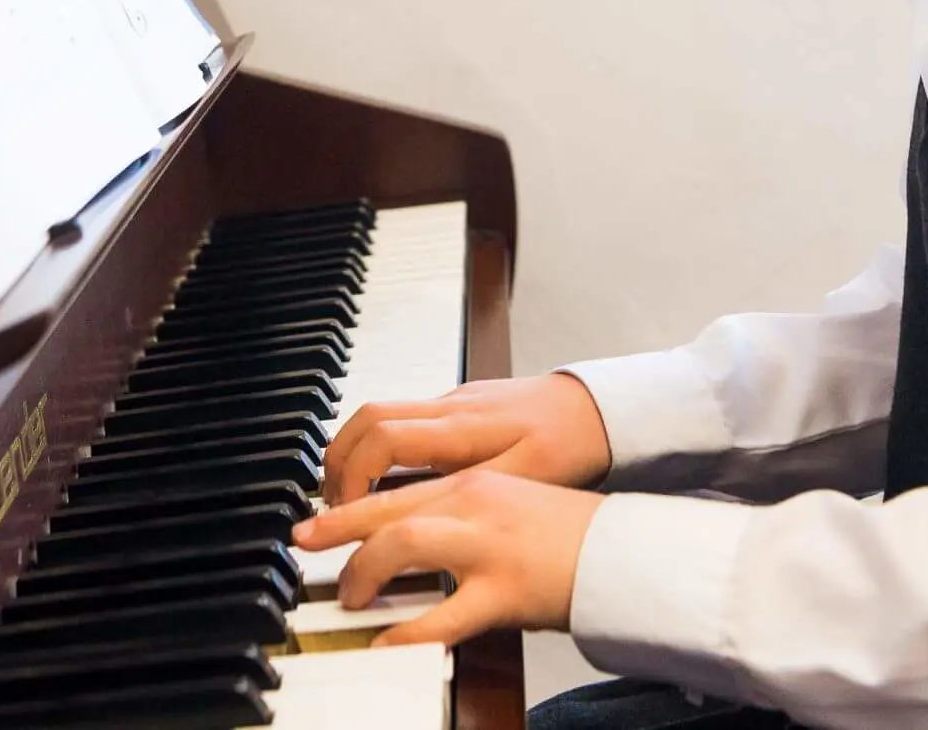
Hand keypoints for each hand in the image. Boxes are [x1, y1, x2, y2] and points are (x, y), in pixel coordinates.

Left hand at [292, 468, 604, 645]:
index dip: (350, 501)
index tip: (318, 516)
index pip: (396, 485)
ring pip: (404, 542)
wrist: (622, 552)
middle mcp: (474, 504)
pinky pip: (443, 615)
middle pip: (388, 507)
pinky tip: (386, 645)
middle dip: (338, 525)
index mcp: (473, 483)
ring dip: (366, 570)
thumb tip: (412, 528)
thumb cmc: (565, 534)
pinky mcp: (504, 590)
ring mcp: (487, 545)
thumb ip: (461, 510)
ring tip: (353, 596)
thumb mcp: (506, 504)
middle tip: (305, 541)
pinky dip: (406, 633)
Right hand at [320, 373, 612, 505]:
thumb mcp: (524, 484)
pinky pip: (401, 418)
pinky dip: (378, 447)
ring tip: (346, 497)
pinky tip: (385, 482)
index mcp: (462, 428)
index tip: (347, 513)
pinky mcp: (458, 405)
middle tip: (329, 505)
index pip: (383, 436)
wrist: (598, 410)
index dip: (353, 475)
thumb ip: (471, 499)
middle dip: (336, 459)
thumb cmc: (569, 449)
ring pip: (378, 412)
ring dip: (352, 451)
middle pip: (366, 416)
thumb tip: (419, 525)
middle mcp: (449, 407)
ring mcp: (451, 401)